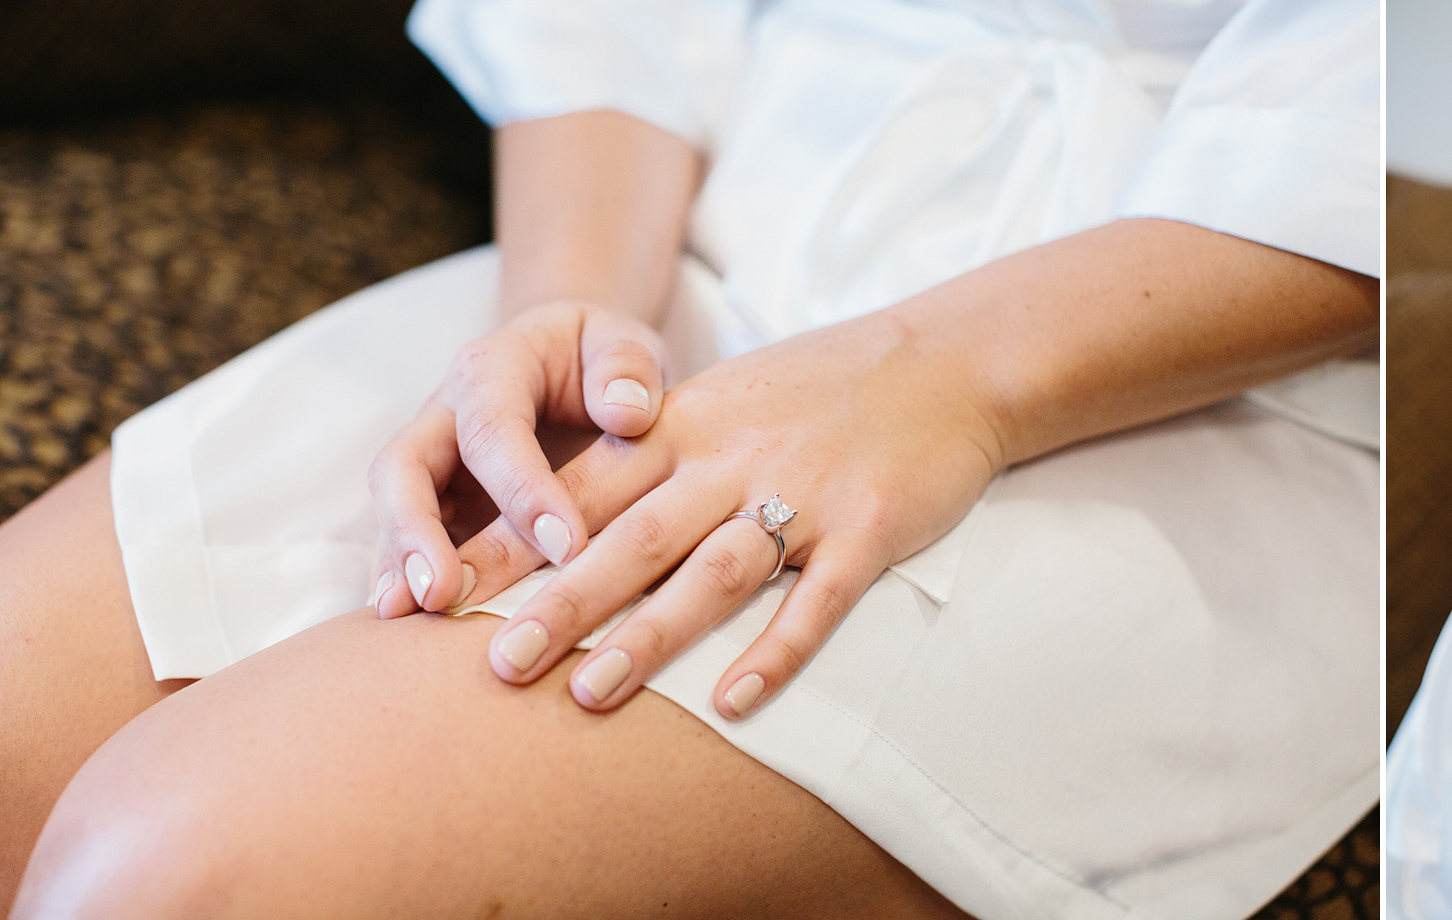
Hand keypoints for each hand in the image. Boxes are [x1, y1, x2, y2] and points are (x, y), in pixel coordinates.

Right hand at [368, 301, 669, 617]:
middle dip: (416, 531)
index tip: (566, 548)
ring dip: (398, 567)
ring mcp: (431, 465)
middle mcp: (444, 415)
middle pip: (403, 468)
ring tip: (412, 622)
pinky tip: (412, 637)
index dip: (522, 488)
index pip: (493, 428)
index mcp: (493, 369)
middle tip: (442, 594)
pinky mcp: (434, 506)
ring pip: (392, 513)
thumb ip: (627, 367)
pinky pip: (405, 545)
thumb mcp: (625, 344)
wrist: (576, 364)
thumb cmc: (604, 361)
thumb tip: (628, 412)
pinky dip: (406, 585)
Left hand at [449, 310, 1004, 717]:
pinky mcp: (868, 529)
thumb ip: (656, 450)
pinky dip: (775, 652)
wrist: (950, 359)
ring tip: (590, 694)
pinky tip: (732, 704)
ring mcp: (803, 494)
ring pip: (712, 572)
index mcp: (689, 425)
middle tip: (497, 665)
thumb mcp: (728, 398)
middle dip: (560, 603)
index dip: (512, 543)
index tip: (444, 592)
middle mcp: (734, 459)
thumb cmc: (829, 385)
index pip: (583, 489)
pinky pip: (816, 600)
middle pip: (632, 537)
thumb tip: (572, 511)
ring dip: (649, 636)